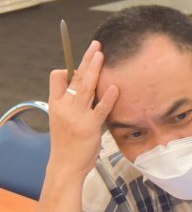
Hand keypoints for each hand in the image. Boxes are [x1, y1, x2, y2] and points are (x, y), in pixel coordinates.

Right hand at [47, 41, 118, 180]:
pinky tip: (115, 87)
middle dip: (86, 60)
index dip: (68, 68)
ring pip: (85, 87)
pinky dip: (108, 97)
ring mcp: (77, 116)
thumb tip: (84, 88)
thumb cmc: (67, 142)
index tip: (80, 60)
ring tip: (101, 55)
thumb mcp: (61, 119)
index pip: (57, 78)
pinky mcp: (90, 126)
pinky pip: (100, 109)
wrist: (65, 165)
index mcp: (55, 104)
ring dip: (94, 69)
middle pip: (75, 77)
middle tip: (96, 46)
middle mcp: (64, 107)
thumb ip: (70, 103)